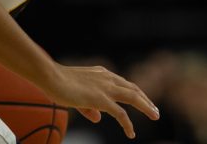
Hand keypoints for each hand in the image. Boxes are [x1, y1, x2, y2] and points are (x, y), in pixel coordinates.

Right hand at [40, 63, 159, 138]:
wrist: (50, 77)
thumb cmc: (58, 83)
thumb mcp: (76, 95)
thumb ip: (88, 107)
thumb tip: (98, 118)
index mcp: (101, 73)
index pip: (123, 83)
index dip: (134, 92)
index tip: (142, 100)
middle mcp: (107, 78)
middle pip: (133, 88)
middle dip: (145, 99)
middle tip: (154, 110)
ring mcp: (105, 88)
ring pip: (133, 97)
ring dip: (146, 107)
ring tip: (155, 116)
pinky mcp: (101, 100)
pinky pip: (121, 114)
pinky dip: (128, 124)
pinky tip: (131, 133)